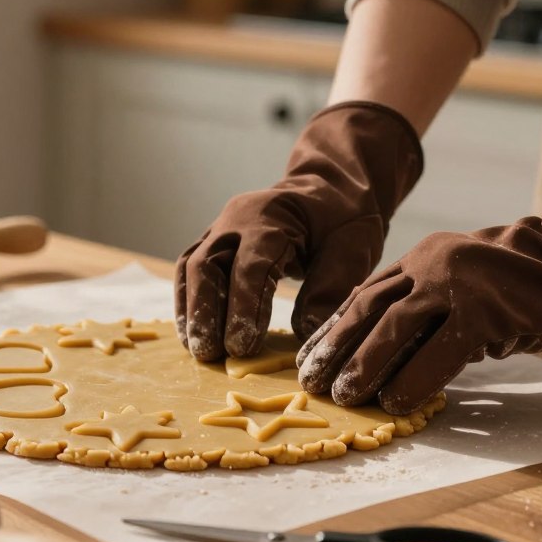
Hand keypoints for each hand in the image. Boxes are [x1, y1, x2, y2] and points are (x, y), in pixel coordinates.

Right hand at [175, 101, 422, 360]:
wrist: (329, 186)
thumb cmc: (344, 217)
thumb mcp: (353, 246)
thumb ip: (331, 287)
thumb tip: (305, 333)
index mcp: (272, 217)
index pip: (250, 265)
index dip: (243, 307)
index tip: (242, 347)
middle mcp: (237, 219)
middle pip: (206, 264)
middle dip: (205, 312)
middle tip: (212, 354)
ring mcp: (220, 227)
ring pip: (190, 267)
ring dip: (190, 310)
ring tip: (197, 349)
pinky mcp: (214, 240)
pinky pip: (190, 269)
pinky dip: (188, 301)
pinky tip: (193, 332)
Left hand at [296, 153, 541, 413]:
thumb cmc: (523, 281)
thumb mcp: (463, 284)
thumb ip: (427, 307)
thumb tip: (389, 352)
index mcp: (421, 259)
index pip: (363, 295)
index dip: (332, 329)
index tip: (308, 358)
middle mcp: (430, 266)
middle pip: (367, 310)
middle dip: (335, 348)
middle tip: (312, 382)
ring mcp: (456, 285)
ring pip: (393, 328)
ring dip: (364, 365)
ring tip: (345, 397)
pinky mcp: (484, 310)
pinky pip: (439, 352)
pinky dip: (414, 379)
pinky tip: (397, 402)